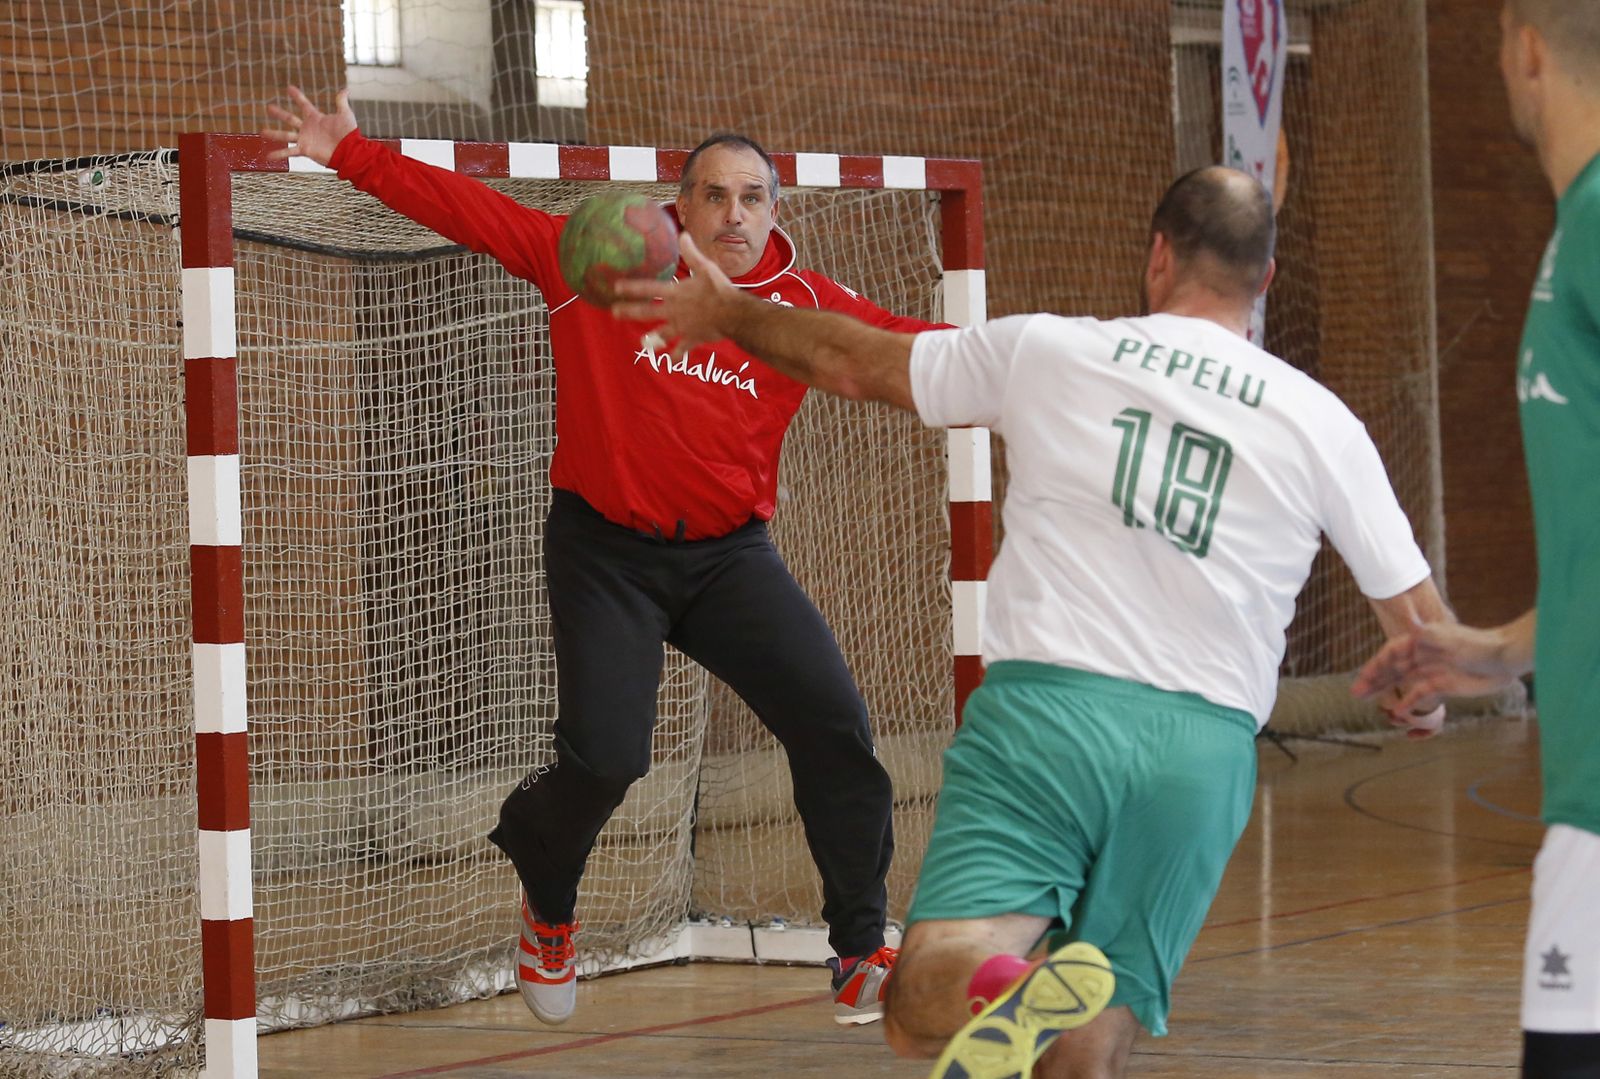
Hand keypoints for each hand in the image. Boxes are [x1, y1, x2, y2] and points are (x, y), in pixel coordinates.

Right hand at [262, 86, 357, 166]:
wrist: (350, 151)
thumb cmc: (349, 134)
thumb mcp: (345, 114)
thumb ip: (341, 102)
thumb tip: (345, 89)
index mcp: (316, 118)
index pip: (304, 104)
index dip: (297, 96)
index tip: (289, 88)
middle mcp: (308, 128)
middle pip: (290, 118)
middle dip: (279, 113)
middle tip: (268, 107)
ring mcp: (305, 139)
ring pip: (285, 135)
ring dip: (274, 134)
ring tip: (262, 132)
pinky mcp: (305, 150)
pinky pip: (289, 152)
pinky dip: (279, 154)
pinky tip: (268, 155)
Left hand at [611, 235, 745, 359]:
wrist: (734, 314)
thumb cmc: (721, 290)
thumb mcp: (706, 268)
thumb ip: (692, 253)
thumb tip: (683, 234)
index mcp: (676, 293)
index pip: (648, 289)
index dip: (632, 288)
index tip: (616, 288)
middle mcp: (674, 311)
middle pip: (647, 312)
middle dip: (629, 312)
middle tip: (615, 312)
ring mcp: (682, 327)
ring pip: (661, 334)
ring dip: (652, 339)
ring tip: (643, 344)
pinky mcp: (691, 339)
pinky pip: (682, 350)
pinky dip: (678, 356)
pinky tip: (673, 361)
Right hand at [1352, 621, 1521, 714]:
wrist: (1504, 659)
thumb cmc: (1478, 645)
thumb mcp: (1449, 638)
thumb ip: (1427, 634)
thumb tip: (1411, 624)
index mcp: (1420, 641)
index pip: (1391, 652)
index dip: (1375, 664)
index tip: (1362, 676)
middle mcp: (1422, 655)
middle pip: (1392, 668)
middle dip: (1373, 679)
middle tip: (1355, 693)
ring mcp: (1431, 670)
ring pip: (1402, 681)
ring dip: (1385, 689)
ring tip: (1366, 699)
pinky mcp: (1443, 685)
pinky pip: (1420, 694)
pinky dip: (1409, 702)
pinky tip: (1399, 711)